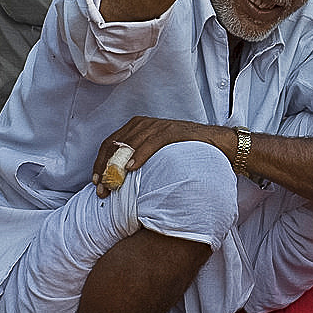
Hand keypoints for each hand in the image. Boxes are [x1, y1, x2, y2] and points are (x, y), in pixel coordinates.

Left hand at [91, 116, 227, 196]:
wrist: (216, 144)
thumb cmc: (185, 151)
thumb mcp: (156, 154)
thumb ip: (138, 158)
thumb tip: (118, 179)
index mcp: (138, 127)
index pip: (110, 143)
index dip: (100, 162)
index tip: (96, 181)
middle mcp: (145, 124)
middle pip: (115, 144)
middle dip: (105, 167)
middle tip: (102, 189)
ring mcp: (159, 126)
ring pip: (130, 144)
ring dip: (118, 165)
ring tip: (113, 183)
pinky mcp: (173, 131)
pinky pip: (151, 143)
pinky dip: (139, 155)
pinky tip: (131, 168)